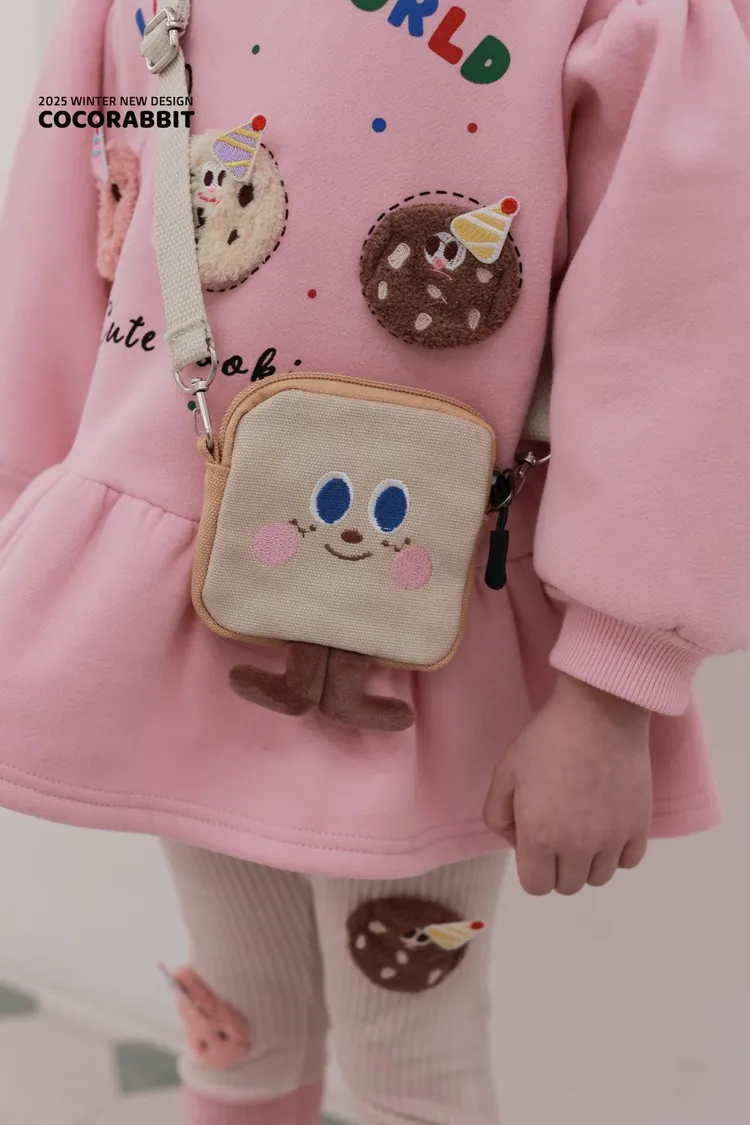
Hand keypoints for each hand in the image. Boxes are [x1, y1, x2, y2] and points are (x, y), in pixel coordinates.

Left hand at [484, 673, 652, 895]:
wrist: (599, 713)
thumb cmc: (547, 739)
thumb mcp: (506, 772)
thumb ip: (497, 814)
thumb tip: (514, 839)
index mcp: (540, 837)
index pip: (536, 886)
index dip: (531, 867)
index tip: (533, 840)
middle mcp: (578, 848)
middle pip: (568, 885)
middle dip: (557, 865)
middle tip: (557, 828)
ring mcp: (613, 840)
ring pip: (599, 877)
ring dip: (588, 861)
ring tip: (583, 825)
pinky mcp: (639, 827)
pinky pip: (628, 861)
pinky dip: (617, 851)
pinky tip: (608, 825)